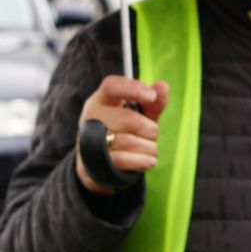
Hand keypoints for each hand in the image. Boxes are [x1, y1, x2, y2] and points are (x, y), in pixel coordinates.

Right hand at [75, 75, 168, 194]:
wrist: (102, 165)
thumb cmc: (125, 132)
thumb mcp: (140, 115)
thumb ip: (153, 103)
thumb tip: (162, 86)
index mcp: (102, 99)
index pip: (112, 86)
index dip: (133, 88)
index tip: (151, 96)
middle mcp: (91, 116)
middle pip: (128, 119)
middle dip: (150, 129)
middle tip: (153, 134)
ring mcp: (88, 140)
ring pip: (127, 141)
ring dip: (148, 147)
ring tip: (151, 149)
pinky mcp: (91, 163)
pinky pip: (121, 159)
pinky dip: (141, 161)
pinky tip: (149, 160)